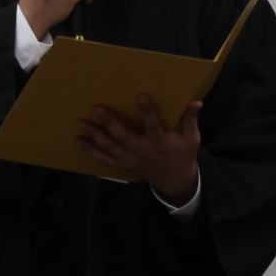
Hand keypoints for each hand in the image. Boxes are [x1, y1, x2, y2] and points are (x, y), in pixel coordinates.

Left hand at [77, 95, 200, 203]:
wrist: (175, 181)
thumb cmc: (183, 155)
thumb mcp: (191, 139)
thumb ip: (190, 120)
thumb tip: (196, 101)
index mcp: (160, 143)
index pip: (154, 125)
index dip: (148, 111)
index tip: (141, 95)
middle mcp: (143, 152)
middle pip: (124, 137)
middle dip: (110, 123)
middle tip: (97, 107)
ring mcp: (131, 160)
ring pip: (110, 148)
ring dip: (94, 136)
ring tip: (80, 123)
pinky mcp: (124, 165)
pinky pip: (105, 159)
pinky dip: (91, 151)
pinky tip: (79, 141)